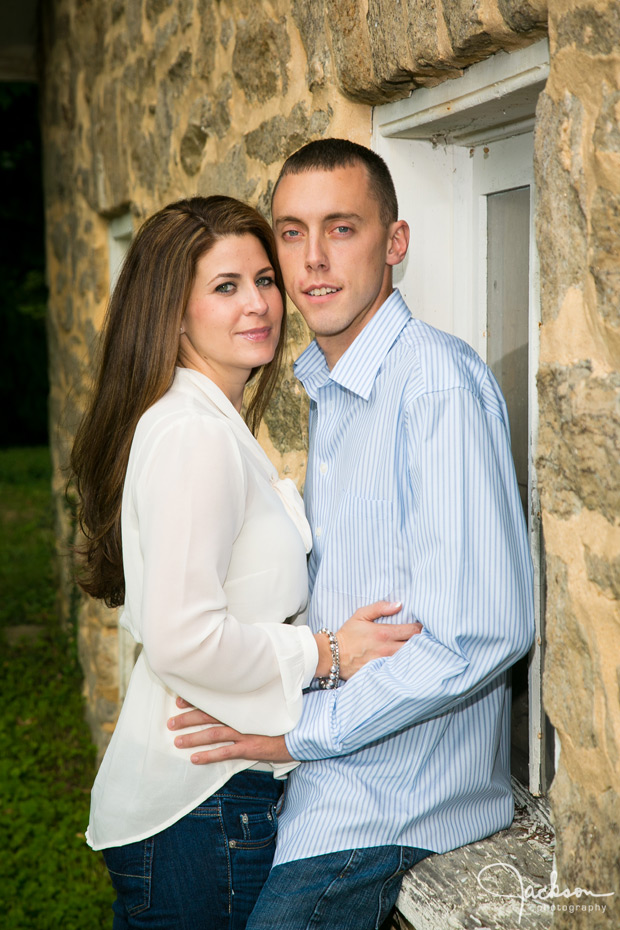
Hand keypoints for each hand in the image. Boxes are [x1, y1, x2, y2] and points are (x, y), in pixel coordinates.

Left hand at [168, 699, 293, 764]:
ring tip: (177, 741)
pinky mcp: (250, 747)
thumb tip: (230, 697)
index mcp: (241, 704)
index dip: (194, 701)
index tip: (178, 700)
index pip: (213, 700)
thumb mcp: (264, 703)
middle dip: (187, 719)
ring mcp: (244, 732)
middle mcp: (240, 716)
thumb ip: (247, 700)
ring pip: (212, 734)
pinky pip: (225, 753)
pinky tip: (195, 758)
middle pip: (208, 716)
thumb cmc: (283, 716)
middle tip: (170, 722)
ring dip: (193, 737)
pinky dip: (208, 756)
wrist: (303, 728)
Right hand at [332, 601, 422, 679]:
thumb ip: (380, 607)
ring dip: (416, 653)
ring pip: (409, 659)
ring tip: (421, 650)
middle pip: (415, 646)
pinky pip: (399, 670)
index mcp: (384, 633)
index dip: (422, 628)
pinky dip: (406, 665)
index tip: (424, 626)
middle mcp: (387, 649)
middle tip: (427, 638)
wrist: (332, 656)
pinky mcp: (381, 673)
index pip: (412, 631)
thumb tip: (399, 605)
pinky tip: (409, 663)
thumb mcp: (360, 615)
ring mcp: (385, 663)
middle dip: (423, 641)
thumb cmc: (347, 635)